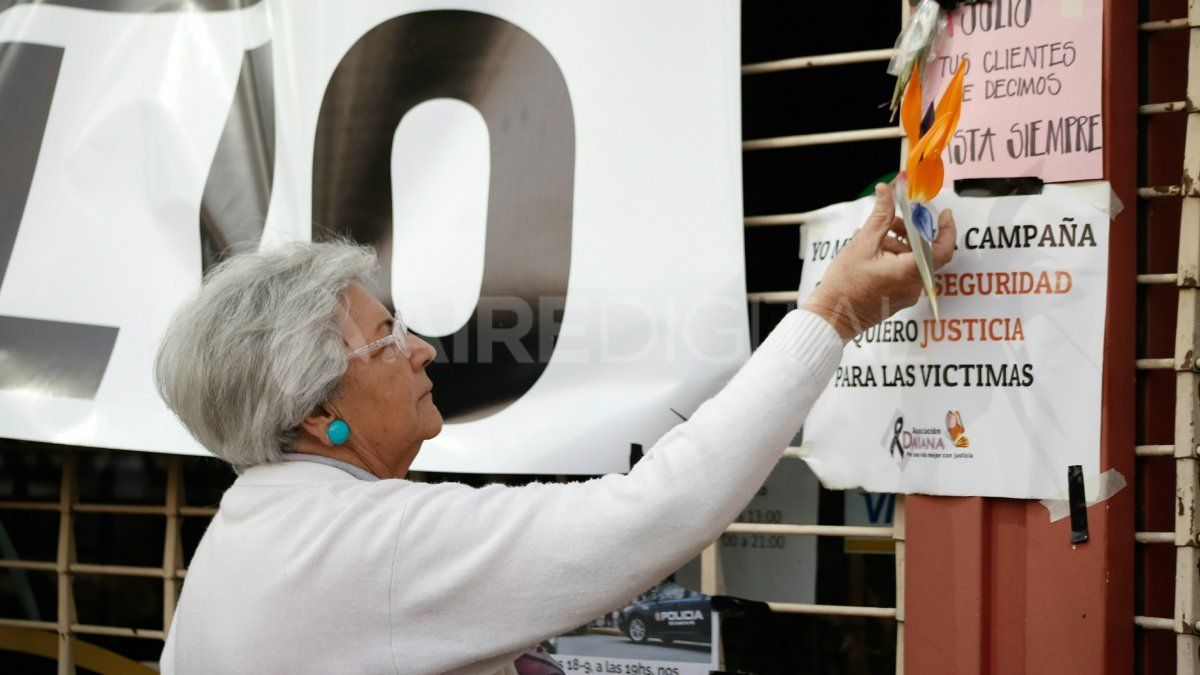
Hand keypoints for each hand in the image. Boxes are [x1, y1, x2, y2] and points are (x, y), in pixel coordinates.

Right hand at [801, 183, 955, 341]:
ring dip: (897, 245)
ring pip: (912, 261)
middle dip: (908, 232)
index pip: (942, 249)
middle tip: (890, 220)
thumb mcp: (863, 243)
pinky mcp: (898, 298)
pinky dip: (893, 259)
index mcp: (910, 272)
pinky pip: (904, 273)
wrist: (832, 316)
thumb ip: (881, 215)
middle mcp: (914, 286)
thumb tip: (887, 191)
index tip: (944, 214)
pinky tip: (871, 252)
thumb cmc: (845, 284)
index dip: (947, 229)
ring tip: (871, 237)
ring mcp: (907, 294)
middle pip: (923, 251)